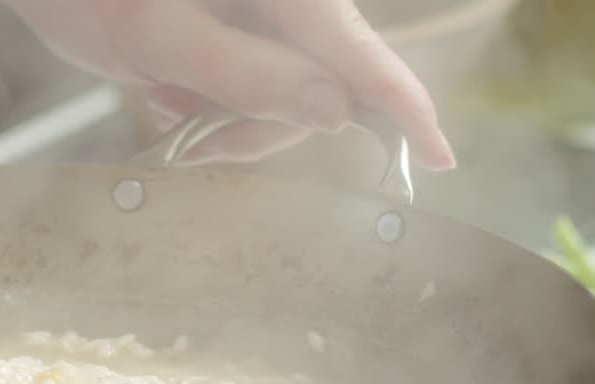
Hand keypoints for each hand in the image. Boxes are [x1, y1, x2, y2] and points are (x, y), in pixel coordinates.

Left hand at [3, 0, 455, 169]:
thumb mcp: (156, 34)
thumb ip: (244, 73)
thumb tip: (333, 112)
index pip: (358, 54)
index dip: (402, 107)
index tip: (437, 157)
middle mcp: (281, 1)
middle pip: (316, 90)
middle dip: (262, 128)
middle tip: (197, 141)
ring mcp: (254, 16)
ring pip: (279, 96)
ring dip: (227, 121)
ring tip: (166, 103)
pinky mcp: (228, 30)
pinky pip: (244, 84)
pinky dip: (209, 105)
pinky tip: (166, 88)